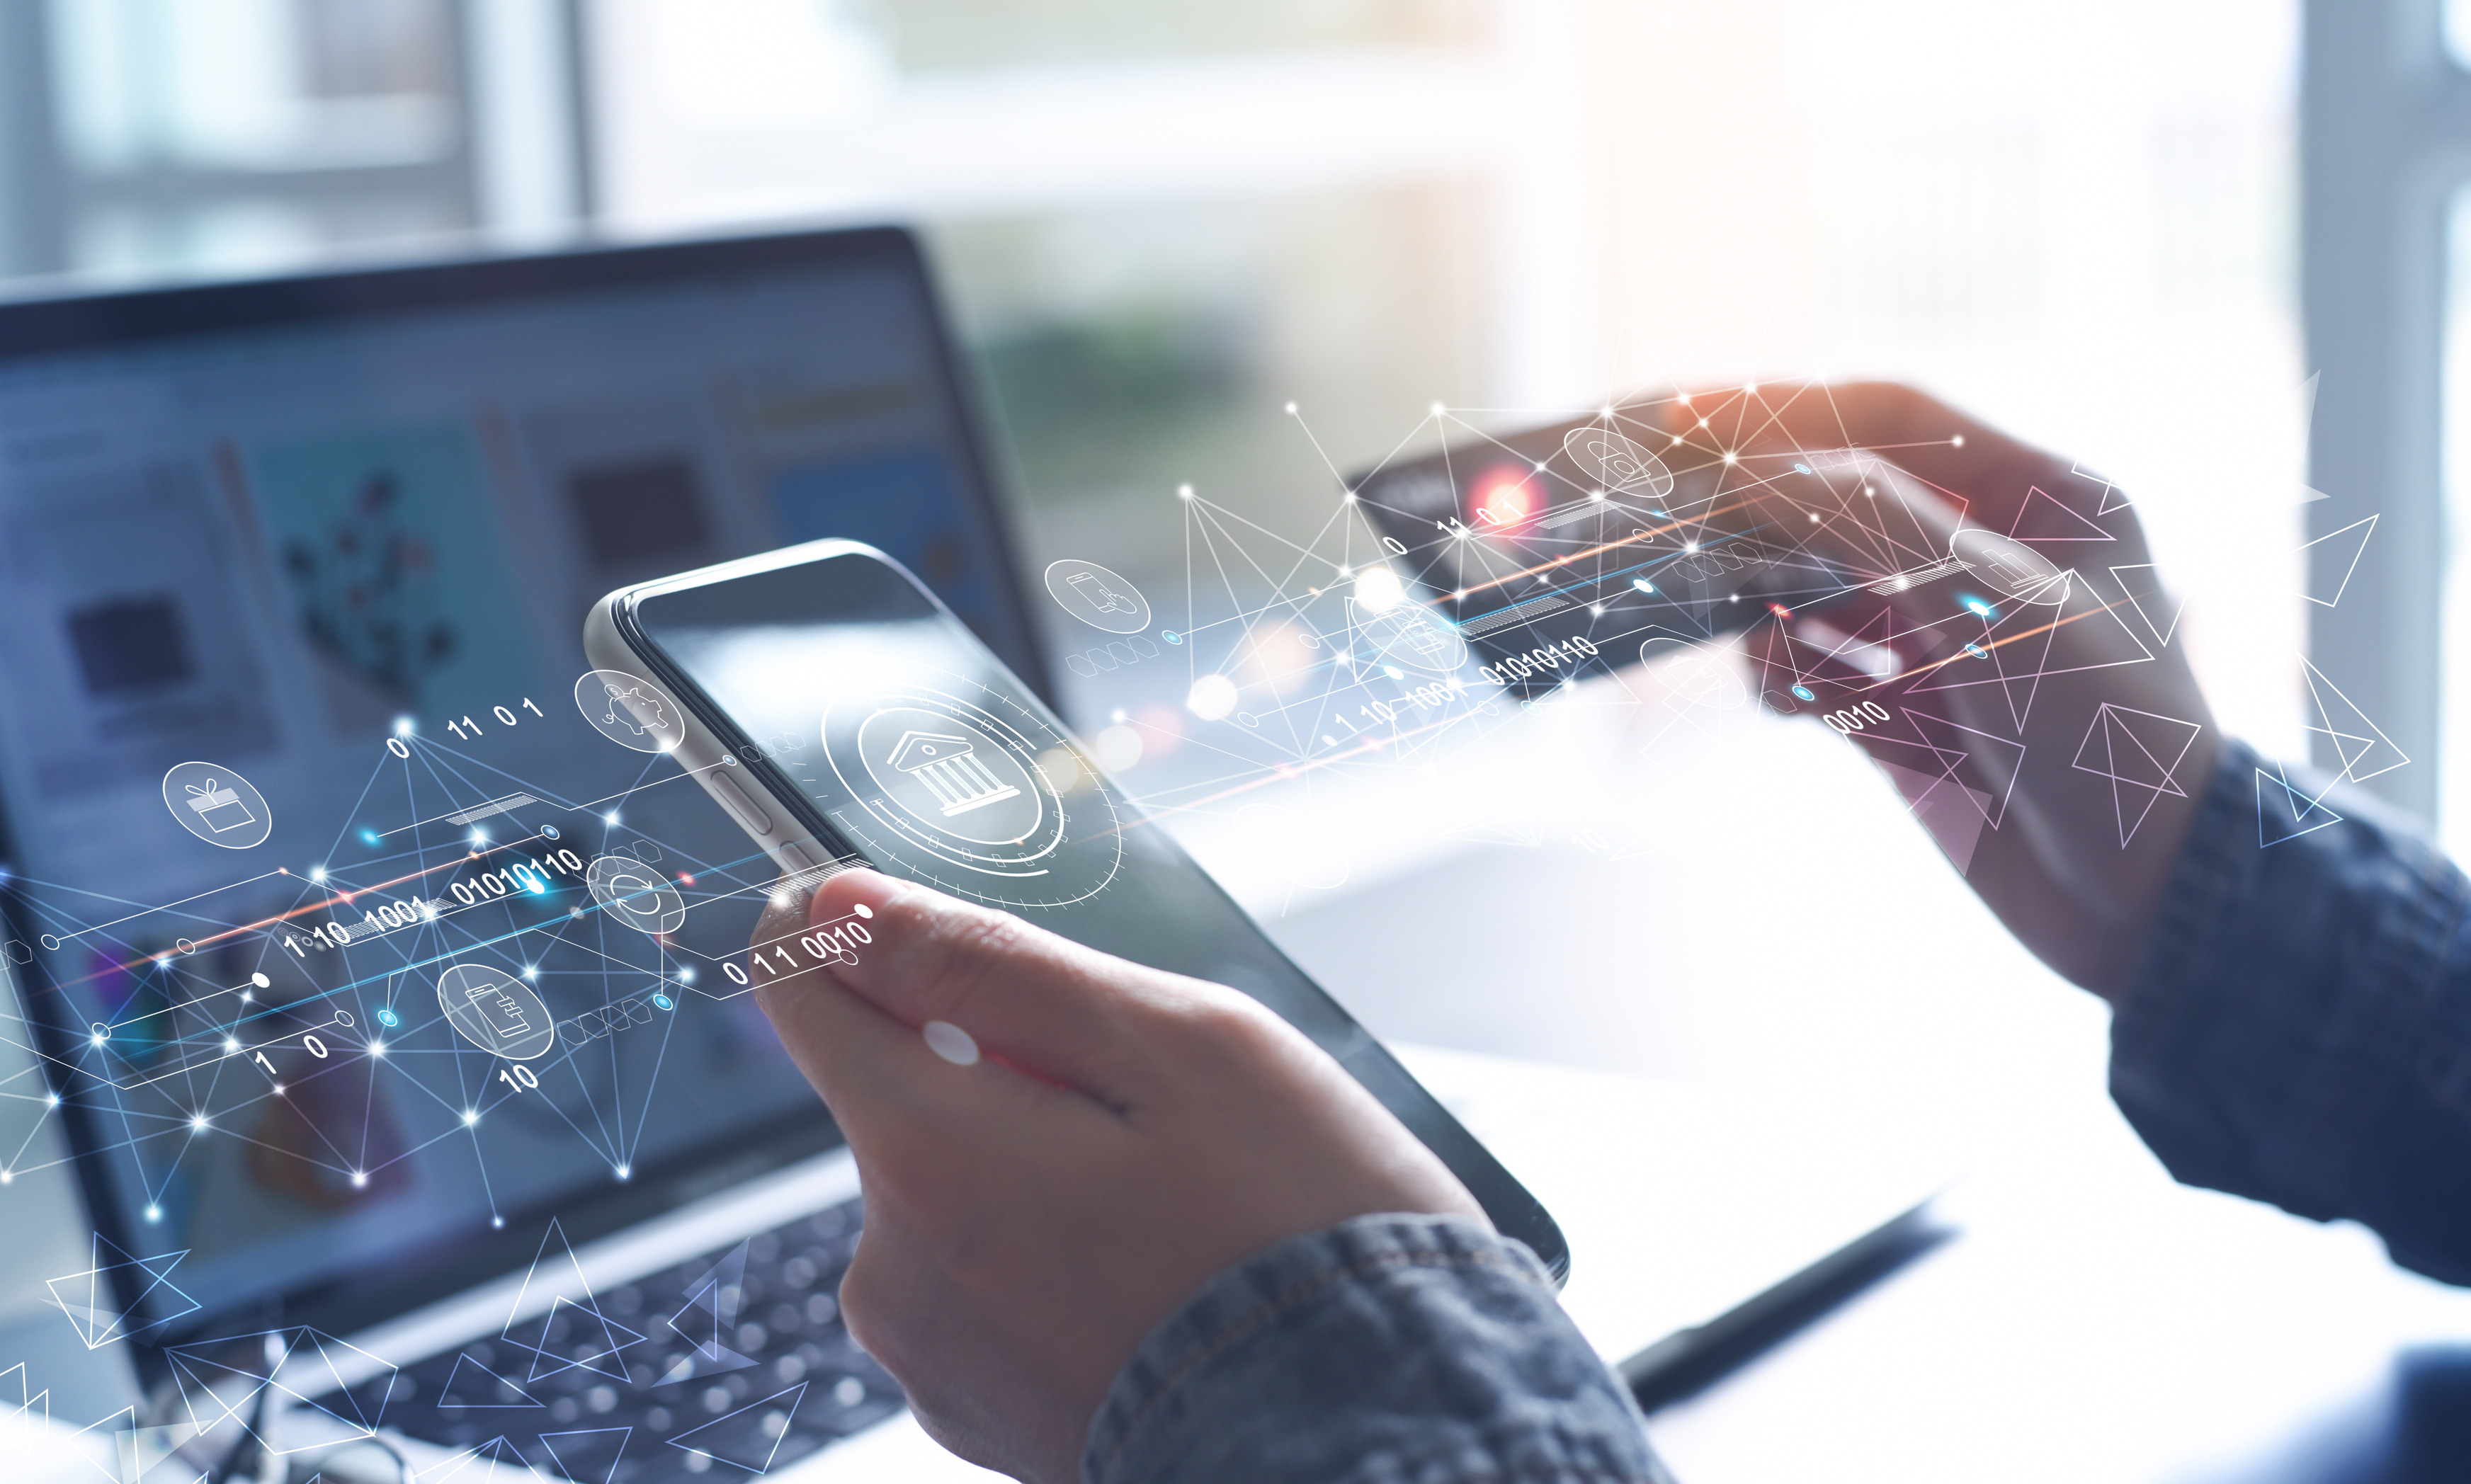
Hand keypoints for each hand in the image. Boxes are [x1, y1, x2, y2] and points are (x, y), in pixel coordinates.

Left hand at [750, 870, 1482, 1482]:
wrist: (1383, 1432)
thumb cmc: (1301, 1231)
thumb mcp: (1175, 1043)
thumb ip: (989, 963)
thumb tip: (844, 904)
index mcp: (928, 1154)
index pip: (807, 995)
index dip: (859, 934)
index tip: (916, 922)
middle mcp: (894, 1269)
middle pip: (902, 1096)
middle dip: (1006, 1071)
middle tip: (1157, 1114)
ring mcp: (933, 1358)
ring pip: (954, 1190)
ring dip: (1039, 1170)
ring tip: (1178, 1213)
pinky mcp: (977, 1414)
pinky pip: (987, 1284)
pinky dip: (1056, 1259)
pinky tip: (1159, 1279)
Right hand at [1660, 381, 2218, 996]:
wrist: (2142, 899)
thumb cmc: (2107, 734)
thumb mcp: (1994, 606)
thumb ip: (1872, 524)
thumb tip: (1754, 468)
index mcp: (2044, 496)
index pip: (1893, 417)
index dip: (1788, 412)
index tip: (1687, 421)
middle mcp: (1989, 554)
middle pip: (1841, 498)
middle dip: (1765, 517)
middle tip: (1682, 526)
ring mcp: (1943, 635)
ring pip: (1814, 588)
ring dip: (1774, 611)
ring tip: (1758, 639)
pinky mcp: (1908, 711)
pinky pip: (1815, 670)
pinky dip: (1790, 680)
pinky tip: (1798, 706)